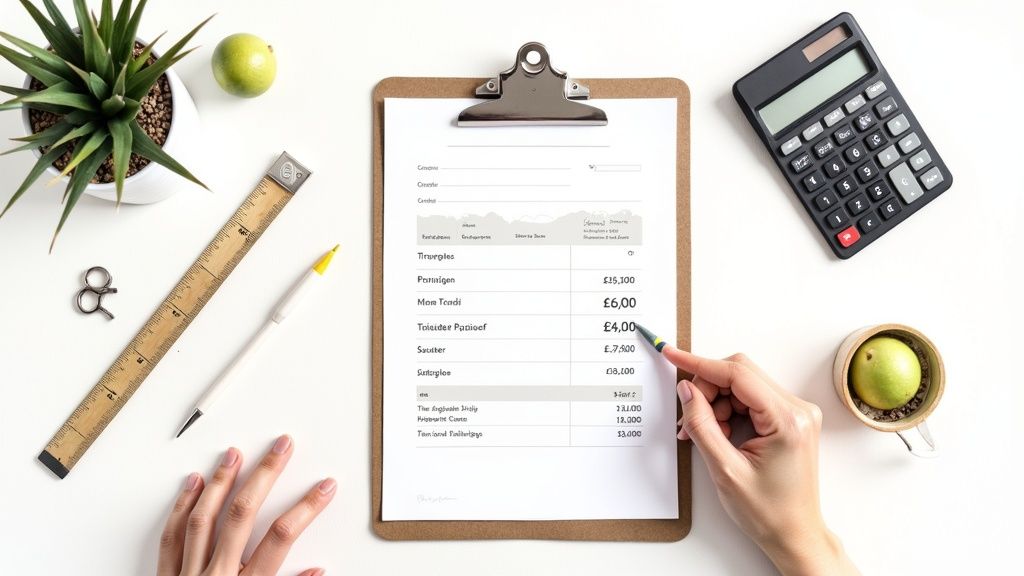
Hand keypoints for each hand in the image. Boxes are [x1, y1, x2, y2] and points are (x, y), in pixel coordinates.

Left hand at [157, 435, 335, 575]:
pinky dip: (182, 507)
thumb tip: (316, 573)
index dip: (306, 508)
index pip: (282, 538)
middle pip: (242, 515)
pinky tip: (192, 484)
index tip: (324, 487)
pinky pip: (172, 536)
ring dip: (221, 482)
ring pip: (204, 518)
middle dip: (265, 476)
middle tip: (280, 447)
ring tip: (234, 454)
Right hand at [664, 348, 859, 575]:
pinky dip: (728, 410)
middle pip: (739, 374)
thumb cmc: (767, 512)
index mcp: (787, 420)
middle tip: (688, 419)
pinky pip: (749, 398)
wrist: (794, 534)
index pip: (737, 374)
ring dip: (716, 403)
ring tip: (704, 434)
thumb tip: (686, 390)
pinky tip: (719, 433)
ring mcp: (795, 412)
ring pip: (741, 385)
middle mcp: (797, 409)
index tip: (672, 354)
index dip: (700, 363)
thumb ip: (702, 425)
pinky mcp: (788, 418)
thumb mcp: (725, 470)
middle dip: (707, 390)